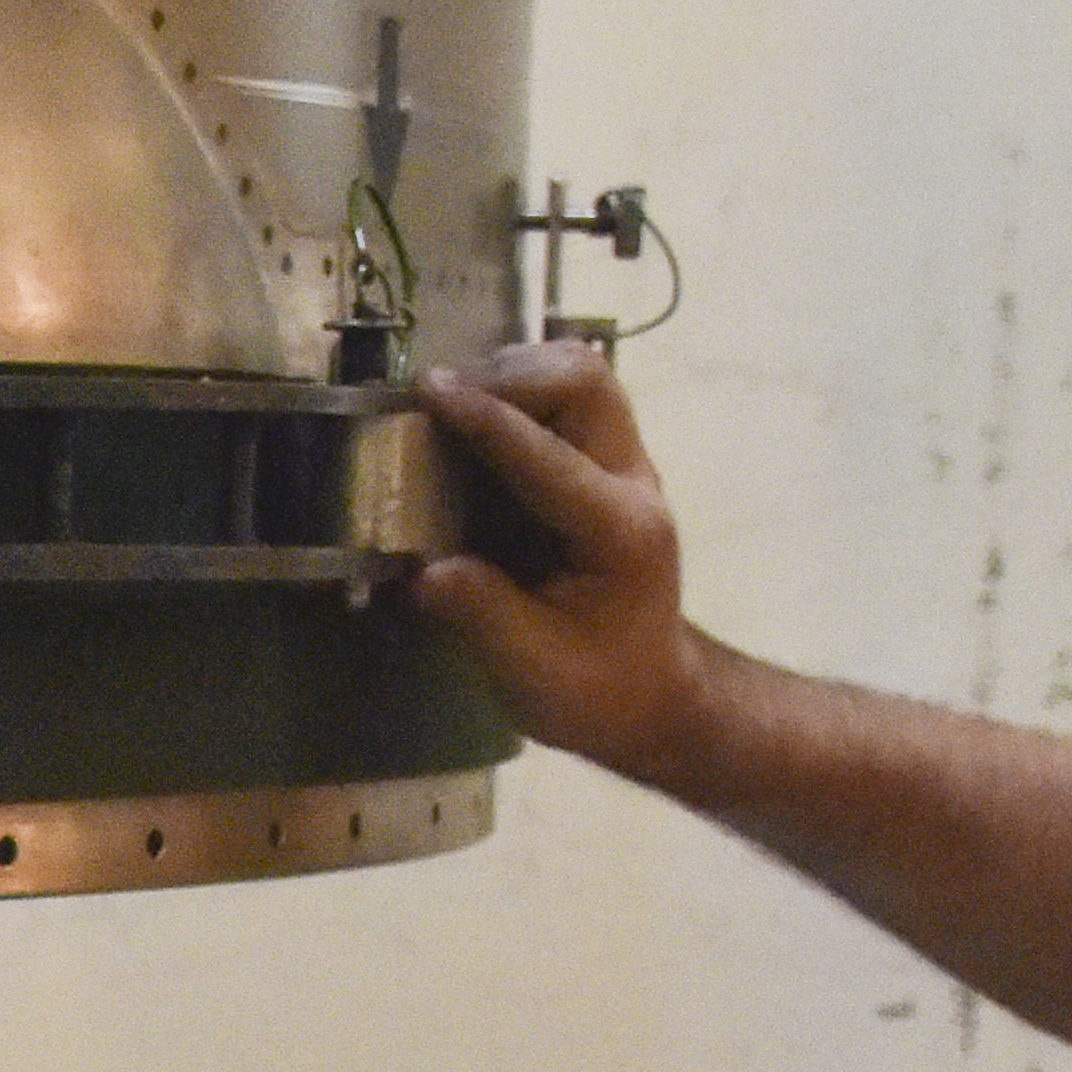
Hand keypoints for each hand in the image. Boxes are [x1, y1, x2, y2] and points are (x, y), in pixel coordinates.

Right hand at [411, 341, 714, 777]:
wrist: (651, 697)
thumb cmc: (596, 692)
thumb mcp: (532, 670)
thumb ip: (480, 612)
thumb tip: (420, 571)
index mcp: (620, 533)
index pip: (549, 457)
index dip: (486, 420)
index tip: (429, 389)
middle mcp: (633, 483)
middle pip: (587, 382)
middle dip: (511, 375)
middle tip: (443, 398)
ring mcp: (625, 468)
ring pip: (585, 375)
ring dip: (518, 374)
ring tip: (457, 401)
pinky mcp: (604, 467)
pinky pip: (571, 398)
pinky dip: (522, 391)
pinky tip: (477, 416)